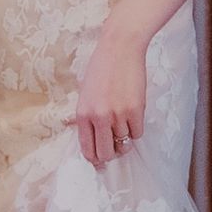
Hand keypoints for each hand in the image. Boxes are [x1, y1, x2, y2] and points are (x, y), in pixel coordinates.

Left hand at [74, 31, 146, 167]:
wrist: (119, 49)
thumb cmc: (100, 68)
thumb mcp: (84, 90)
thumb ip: (82, 113)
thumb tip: (74, 128)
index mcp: (83, 113)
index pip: (87, 148)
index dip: (94, 159)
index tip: (99, 162)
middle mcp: (98, 117)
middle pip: (106, 153)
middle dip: (110, 155)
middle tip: (113, 149)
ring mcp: (118, 115)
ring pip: (124, 144)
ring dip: (124, 139)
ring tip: (122, 123)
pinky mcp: (135, 112)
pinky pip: (137, 134)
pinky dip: (135, 129)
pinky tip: (132, 114)